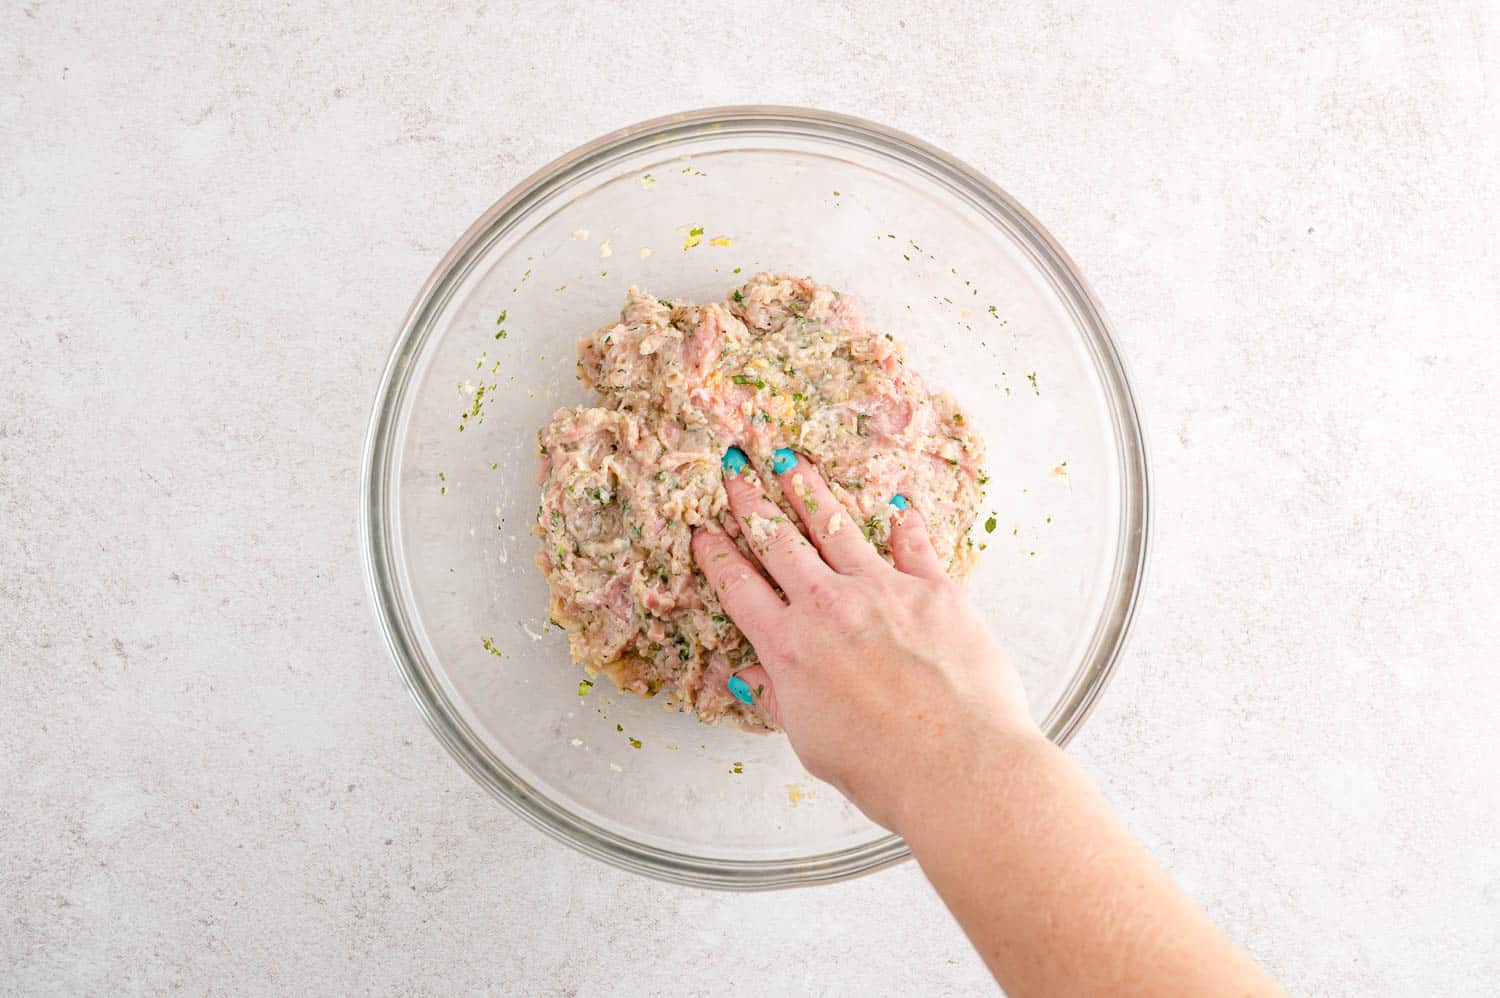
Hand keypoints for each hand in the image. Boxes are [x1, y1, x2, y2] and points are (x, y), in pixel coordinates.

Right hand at [691, 448, 1038, 831]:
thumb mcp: (811, 741)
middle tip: (735, 468)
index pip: (739, 587)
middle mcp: (829, 607)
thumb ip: (780, 701)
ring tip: (792, 461)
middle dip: (750, 500)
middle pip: (778, 540)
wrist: (957, 766)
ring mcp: (883, 590)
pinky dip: (904, 523)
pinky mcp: (935, 589)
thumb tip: (752, 680)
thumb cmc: (885, 769)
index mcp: (789, 647)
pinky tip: (898, 506)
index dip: (716, 555)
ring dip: (809, 489)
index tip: (702, 531)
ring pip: (836, 525)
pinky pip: (914, 544)